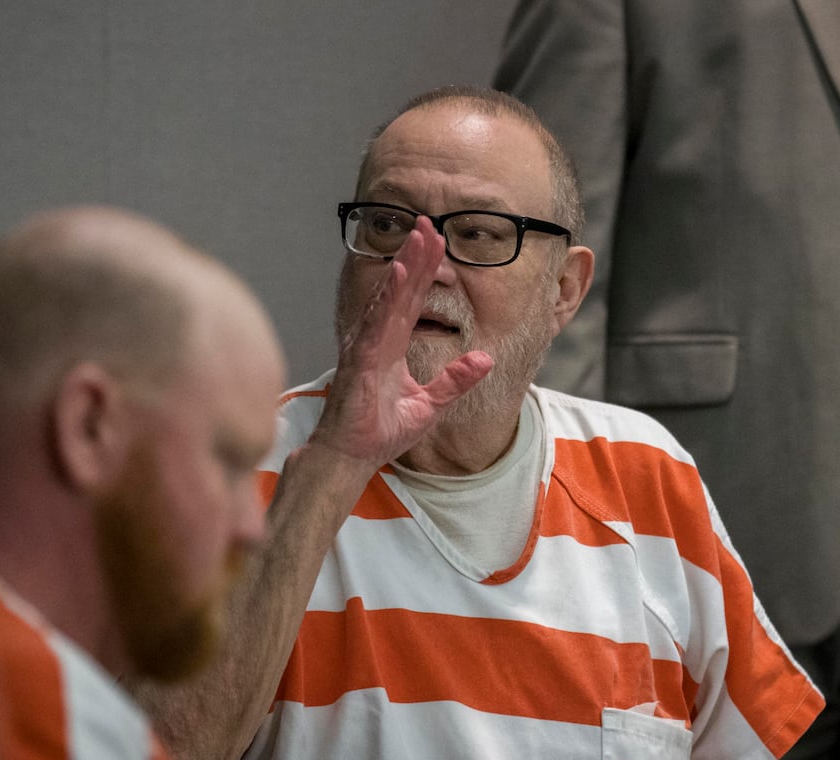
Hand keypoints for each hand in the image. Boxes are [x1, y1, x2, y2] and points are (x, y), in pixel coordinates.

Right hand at [311, 216, 492, 468]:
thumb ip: (455, 380)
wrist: (353, 458)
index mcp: (392, 346)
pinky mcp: (359, 360)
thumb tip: (486, 358)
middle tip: (428, 222)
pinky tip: (401, 276)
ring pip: (388, 298)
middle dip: (415, 255)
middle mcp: (378, 339)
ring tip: (418, 238)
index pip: (413, 300)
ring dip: (404, 267)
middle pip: (401, 290)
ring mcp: (367, 346)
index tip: (437, 240)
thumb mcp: (430, 405)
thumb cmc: (380, 433)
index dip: (425, 270)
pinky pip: (377, 323)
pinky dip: (389, 298)